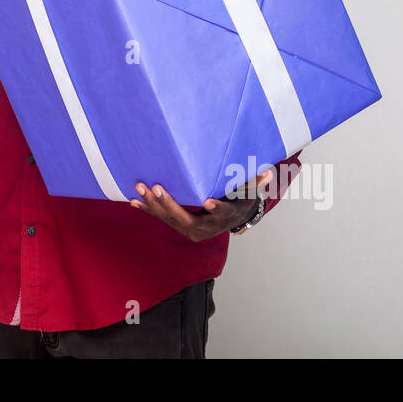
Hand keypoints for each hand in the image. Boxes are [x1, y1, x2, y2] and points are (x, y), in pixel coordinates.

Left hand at [130, 169, 273, 241]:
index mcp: (223, 218)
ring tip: (140, 188)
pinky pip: (161, 217)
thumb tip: (269, 173)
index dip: (216, 208)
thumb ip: (255, 183)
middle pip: (185, 218)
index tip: (208, 201)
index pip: (220, 214)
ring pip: (169, 218)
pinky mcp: (178, 224)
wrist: (230, 219)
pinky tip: (133, 200)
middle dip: (170, 204)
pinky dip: (147, 209)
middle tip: (158, 188)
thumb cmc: (239, 201)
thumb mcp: (248, 193)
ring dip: (153, 204)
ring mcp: (189, 228)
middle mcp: (204, 228)